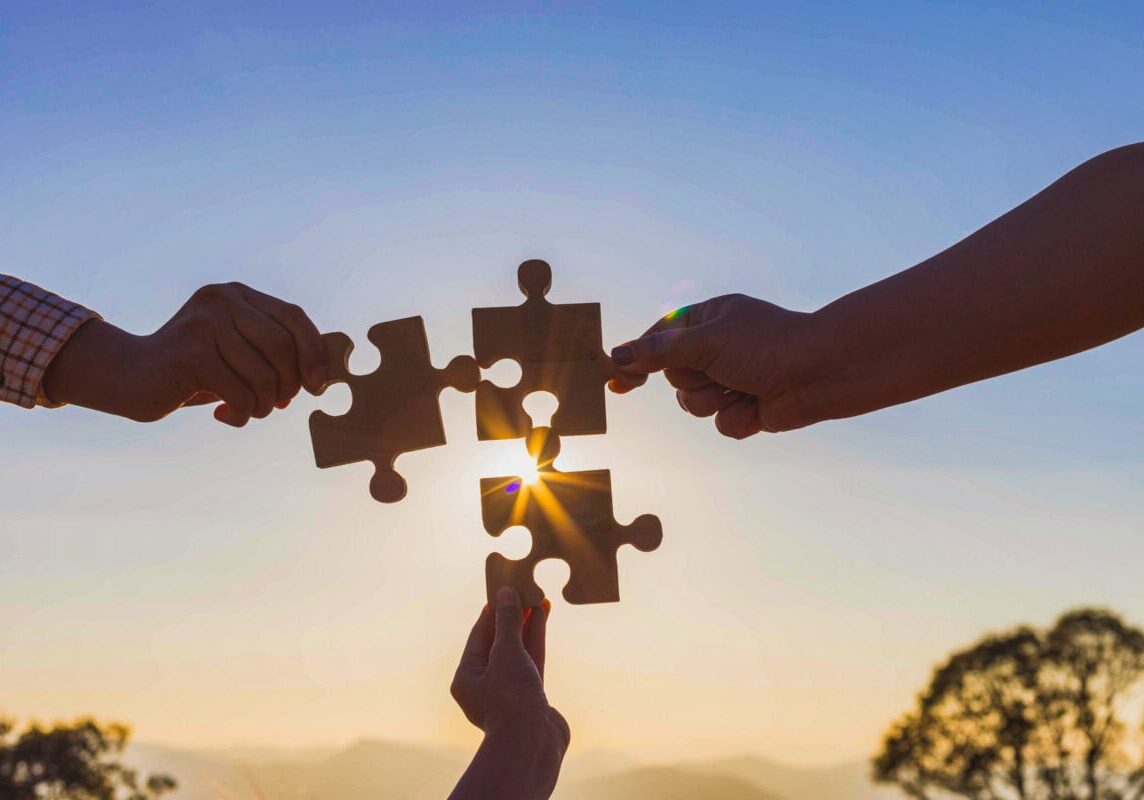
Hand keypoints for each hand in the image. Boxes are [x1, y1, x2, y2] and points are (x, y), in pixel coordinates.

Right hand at [43, 282, 325, 425]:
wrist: (129, 376)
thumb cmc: (195, 370)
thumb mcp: (237, 353)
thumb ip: (273, 352)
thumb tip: (324, 373)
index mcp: (237, 294)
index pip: (295, 317)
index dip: (314, 352)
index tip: (317, 385)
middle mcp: (222, 300)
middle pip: (284, 348)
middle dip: (288, 385)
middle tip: (276, 404)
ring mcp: (205, 324)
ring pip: (265, 376)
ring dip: (263, 406)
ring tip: (248, 411)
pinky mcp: (191, 354)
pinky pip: (240, 395)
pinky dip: (241, 415)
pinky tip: (223, 416)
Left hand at [449, 587, 568, 799]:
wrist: (533, 743)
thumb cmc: (511, 698)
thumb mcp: (507, 653)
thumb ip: (508, 622)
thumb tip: (505, 593)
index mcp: (467, 677)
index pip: (478, 635)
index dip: (492, 610)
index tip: (504, 589)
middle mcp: (485, 684)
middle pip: (498, 642)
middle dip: (512, 617)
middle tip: (525, 591)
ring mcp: (509, 692)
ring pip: (518, 651)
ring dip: (527, 625)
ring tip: (539, 600)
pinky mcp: (531, 697)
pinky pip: (532, 662)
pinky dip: (536, 640)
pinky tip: (542, 619)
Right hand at [609, 294, 823, 437]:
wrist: (819, 373)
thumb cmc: (766, 345)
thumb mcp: (705, 341)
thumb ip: (659, 351)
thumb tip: (618, 354)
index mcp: (708, 320)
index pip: (660, 338)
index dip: (639, 358)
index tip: (618, 379)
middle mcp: (717, 349)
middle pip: (675, 378)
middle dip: (695, 381)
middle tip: (723, 370)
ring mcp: (731, 380)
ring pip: (694, 405)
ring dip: (717, 400)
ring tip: (746, 388)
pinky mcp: (746, 408)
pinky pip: (721, 424)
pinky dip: (739, 418)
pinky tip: (761, 405)